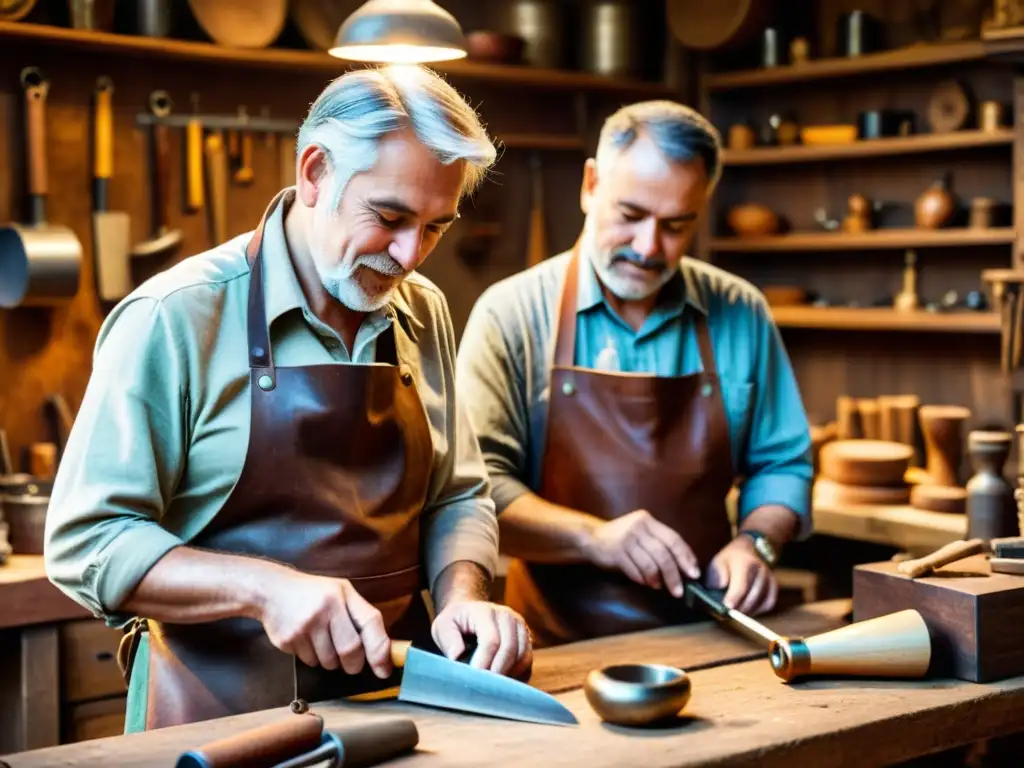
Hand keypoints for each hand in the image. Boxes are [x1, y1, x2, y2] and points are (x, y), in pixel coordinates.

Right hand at [257, 568, 391, 678]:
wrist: (270, 590)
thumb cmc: (312, 593)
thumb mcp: (340, 592)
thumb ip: (359, 616)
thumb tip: (381, 651)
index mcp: (342, 595)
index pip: (370, 623)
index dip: (380, 650)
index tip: (384, 670)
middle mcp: (325, 608)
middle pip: (350, 650)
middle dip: (354, 664)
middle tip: (351, 663)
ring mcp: (304, 625)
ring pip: (329, 661)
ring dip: (331, 661)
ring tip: (322, 642)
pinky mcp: (287, 640)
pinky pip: (309, 662)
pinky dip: (313, 658)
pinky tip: (306, 641)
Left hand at [431, 598, 532, 677]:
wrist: (470, 611)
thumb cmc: (455, 622)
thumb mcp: (443, 626)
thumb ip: (448, 639)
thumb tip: (457, 657)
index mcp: (485, 612)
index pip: (491, 640)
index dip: (484, 663)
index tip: (474, 680)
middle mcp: (507, 616)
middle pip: (510, 649)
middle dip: (497, 673)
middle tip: (484, 690)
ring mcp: (520, 627)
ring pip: (523, 656)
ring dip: (509, 675)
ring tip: (492, 687)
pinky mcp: (526, 638)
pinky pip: (528, 662)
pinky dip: (518, 675)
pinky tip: (503, 682)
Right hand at [586, 509, 699, 596]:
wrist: (591, 537)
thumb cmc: (621, 538)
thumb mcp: (640, 533)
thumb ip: (658, 543)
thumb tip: (682, 566)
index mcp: (648, 520)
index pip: (673, 539)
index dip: (685, 557)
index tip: (694, 573)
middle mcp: (638, 527)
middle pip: (663, 553)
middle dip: (674, 574)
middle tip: (679, 590)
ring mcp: (626, 539)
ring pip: (650, 564)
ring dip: (657, 579)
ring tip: (660, 586)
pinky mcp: (616, 552)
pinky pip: (635, 570)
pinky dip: (642, 579)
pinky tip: (645, 583)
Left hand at [704, 536, 777, 614]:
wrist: (746, 550)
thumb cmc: (728, 561)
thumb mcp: (717, 563)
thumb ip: (717, 576)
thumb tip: (721, 587)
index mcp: (745, 562)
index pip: (742, 584)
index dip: (735, 597)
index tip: (728, 607)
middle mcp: (761, 569)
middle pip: (754, 594)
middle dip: (742, 607)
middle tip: (730, 615)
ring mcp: (770, 577)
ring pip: (763, 600)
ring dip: (750, 610)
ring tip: (737, 613)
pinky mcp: (774, 585)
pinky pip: (769, 602)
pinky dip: (759, 610)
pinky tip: (748, 610)